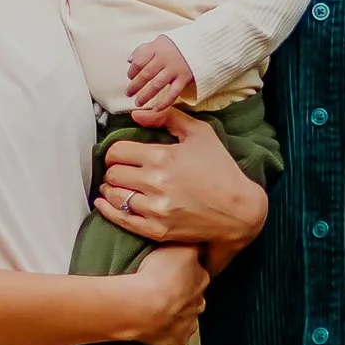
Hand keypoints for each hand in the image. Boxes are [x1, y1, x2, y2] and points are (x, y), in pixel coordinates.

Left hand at [99, 108, 268, 253]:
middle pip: (112, 174)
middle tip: (120, 170)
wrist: (239, 211)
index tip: (121, 155)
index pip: (117, 152)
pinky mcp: (157, 230)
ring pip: (114, 196)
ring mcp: (155, 209)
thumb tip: (137, 114)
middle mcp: (155, 183)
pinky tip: (105, 203)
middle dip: (114, 170)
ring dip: (111, 189)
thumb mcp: (201, 134)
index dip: (116, 152)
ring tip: (116, 186)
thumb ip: (168, 117)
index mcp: (162, 157)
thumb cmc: (221, 169)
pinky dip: (108, 210)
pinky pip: (121, 219)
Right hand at [112, 242, 210, 344]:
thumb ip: (192, 244)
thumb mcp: (178, 246)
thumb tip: (201, 241)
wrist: (142, 307)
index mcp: (201, 279)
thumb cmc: (157, 275)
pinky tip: (154, 327)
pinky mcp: (178, 341)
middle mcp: (200, 302)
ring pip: (185, 318)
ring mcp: (189, 324)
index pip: (198, 272)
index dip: (185, 271)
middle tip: (161, 290)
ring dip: (175, 314)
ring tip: (154, 309)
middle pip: (193, 297)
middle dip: (182, 295)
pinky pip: (175, 337)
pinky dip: (167, 333)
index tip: (170, 271)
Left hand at [125, 34, 195, 124]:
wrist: (203, 44)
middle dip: (135, 86)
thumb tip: (129, 60)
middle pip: (146, 74)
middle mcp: (165, 58)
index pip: (139, 60)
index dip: (132, 71)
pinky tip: (155, 109)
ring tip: (138, 102)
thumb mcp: (160, 41)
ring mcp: (176, 69)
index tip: (130, 77)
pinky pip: (172, 93)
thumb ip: (144, 50)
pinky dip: (164, 103)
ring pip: (156, 85)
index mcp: (158, 47)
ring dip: (145, 95)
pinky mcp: (185, 78)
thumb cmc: (178, 45)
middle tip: (128, 93)